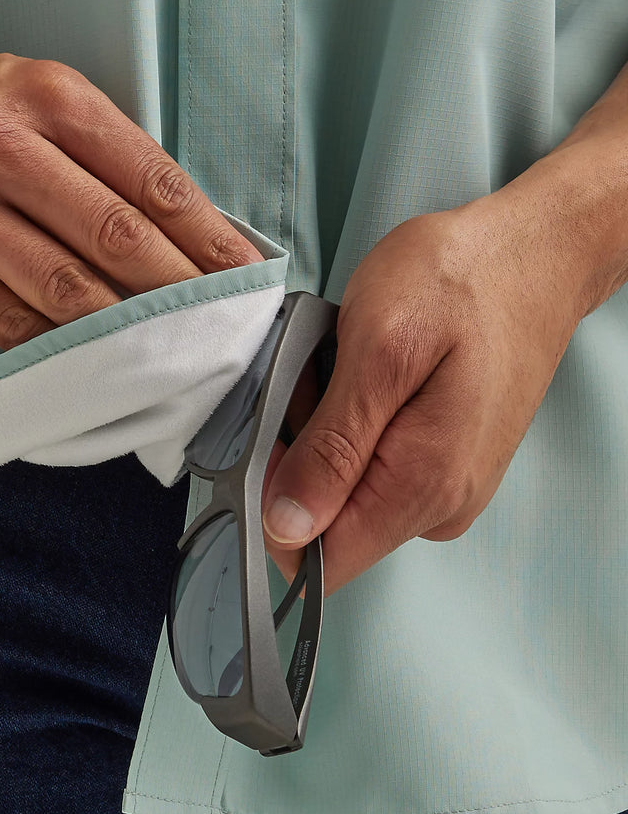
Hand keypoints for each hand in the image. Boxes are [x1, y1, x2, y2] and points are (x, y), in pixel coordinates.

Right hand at [0, 12, 258, 347]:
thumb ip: (103, 163)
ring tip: (180, 361)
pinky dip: (65, 355)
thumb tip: (192, 243)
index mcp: (46, 97)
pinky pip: (9, 326)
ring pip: (66, 290)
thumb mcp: (33, 106)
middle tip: (228, 334)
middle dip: (185, 294)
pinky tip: (103, 370)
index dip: (212, 239)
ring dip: (133, 335)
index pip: (153, 179)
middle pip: (118, 236)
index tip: (250, 281)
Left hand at [260, 165, 600, 597]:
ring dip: (326, 438)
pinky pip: (375, 471)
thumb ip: (334, 447)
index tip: (274, 436)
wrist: (538, 253)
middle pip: (329, 526)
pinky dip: (353, 428)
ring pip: (347, 495)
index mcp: (423, 487)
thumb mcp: (380, 347)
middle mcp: (440, 507)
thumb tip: (288, 529)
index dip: (274, 510)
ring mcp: (448, 490)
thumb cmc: (460, 280)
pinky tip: (368, 376)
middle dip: (301, 460)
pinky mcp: (447, 467)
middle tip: (319, 378)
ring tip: (349, 366)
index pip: (322, 561)